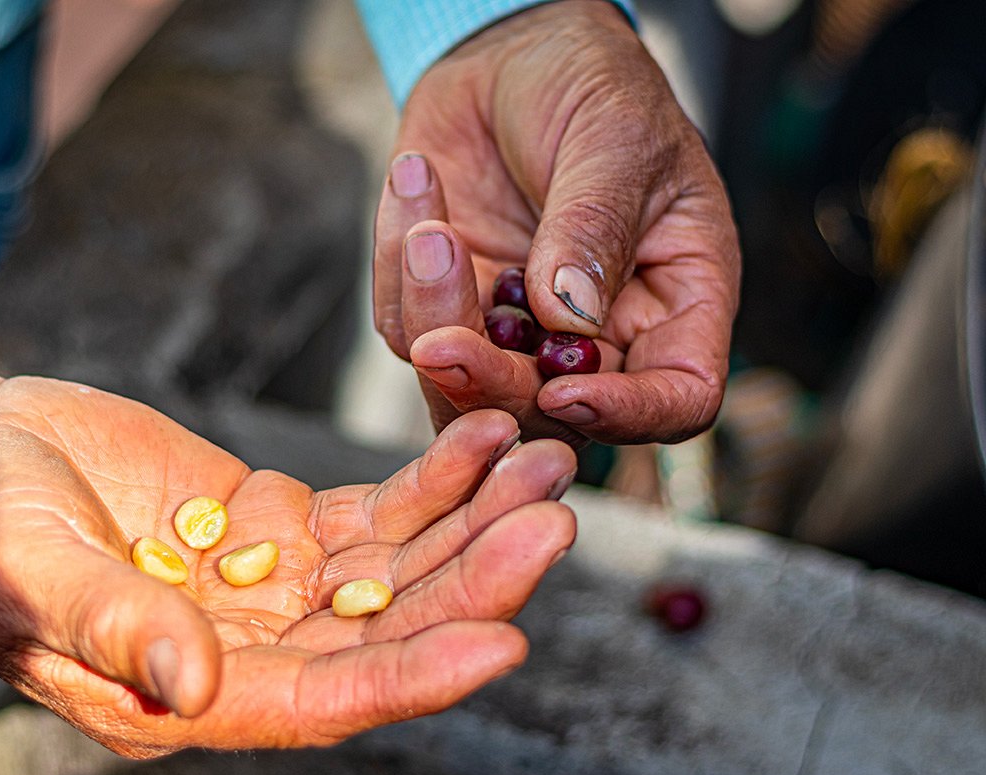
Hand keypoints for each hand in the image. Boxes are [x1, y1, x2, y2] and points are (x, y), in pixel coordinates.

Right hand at [0, 355, 577, 756]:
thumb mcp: (26, 574)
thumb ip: (112, 627)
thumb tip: (196, 685)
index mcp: (188, 693)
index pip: (327, 700)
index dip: (417, 674)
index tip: (507, 637)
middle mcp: (248, 649)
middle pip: (389, 627)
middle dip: (475, 576)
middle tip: (553, 517)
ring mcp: (270, 582)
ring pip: (397, 565)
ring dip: (473, 517)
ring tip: (542, 460)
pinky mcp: (277, 518)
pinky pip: (373, 511)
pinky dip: (431, 479)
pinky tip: (483, 439)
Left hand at [373, 0, 740, 446]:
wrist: (510, 53)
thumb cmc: (591, 85)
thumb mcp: (615, 137)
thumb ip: (595, 227)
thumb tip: (570, 318)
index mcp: (674, 300)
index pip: (677, 397)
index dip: (626, 414)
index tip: (563, 392)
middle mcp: (599, 333)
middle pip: (553, 418)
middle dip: (492, 386)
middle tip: (445, 343)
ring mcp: (518, 327)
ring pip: (465, 387)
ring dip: (433, 318)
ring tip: (429, 227)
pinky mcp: (451, 304)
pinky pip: (406, 325)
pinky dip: (398, 267)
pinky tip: (418, 186)